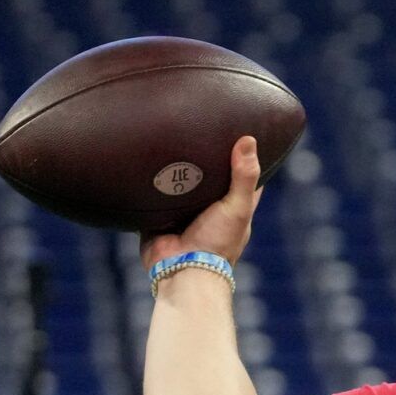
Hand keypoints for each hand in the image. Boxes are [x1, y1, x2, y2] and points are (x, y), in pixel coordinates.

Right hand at [140, 136, 262, 271]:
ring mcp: (183, 211)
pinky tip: (146, 157)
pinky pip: (154, 194)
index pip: (242, 177)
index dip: (242, 157)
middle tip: (197, 126)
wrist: (181, 268)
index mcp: (232, 206)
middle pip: (208, 176)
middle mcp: (208, 207)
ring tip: (170, 133)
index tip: (239, 131)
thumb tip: (249, 139)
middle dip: (203, 157)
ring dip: (176, 167)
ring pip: (180, 183)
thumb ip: (244, 176)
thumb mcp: (237, 207)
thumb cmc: (217, 242)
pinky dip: (151, 180)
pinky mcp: (159, 215)